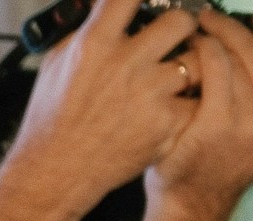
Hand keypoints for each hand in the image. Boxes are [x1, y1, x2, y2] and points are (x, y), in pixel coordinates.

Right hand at [5, 0, 199, 211]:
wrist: (56, 171)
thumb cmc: (52, 119)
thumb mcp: (56, 64)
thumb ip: (85, 31)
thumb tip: (105, 6)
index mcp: (94, 43)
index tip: (150, 1)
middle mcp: (125, 64)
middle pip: (181, 20)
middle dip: (182, 26)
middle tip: (177, 36)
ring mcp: (150, 94)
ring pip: (200, 60)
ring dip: (192, 64)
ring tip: (179, 74)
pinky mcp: (167, 122)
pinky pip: (197, 100)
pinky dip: (189, 103)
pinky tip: (173, 107)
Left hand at [151, 10, 252, 213]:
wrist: (193, 200)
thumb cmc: (231, 170)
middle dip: (240, 27)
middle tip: (217, 15)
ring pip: (238, 59)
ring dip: (217, 35)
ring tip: (202, 27)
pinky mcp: (218, 122)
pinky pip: (215, 67)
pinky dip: (205, 49)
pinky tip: (194, 45)